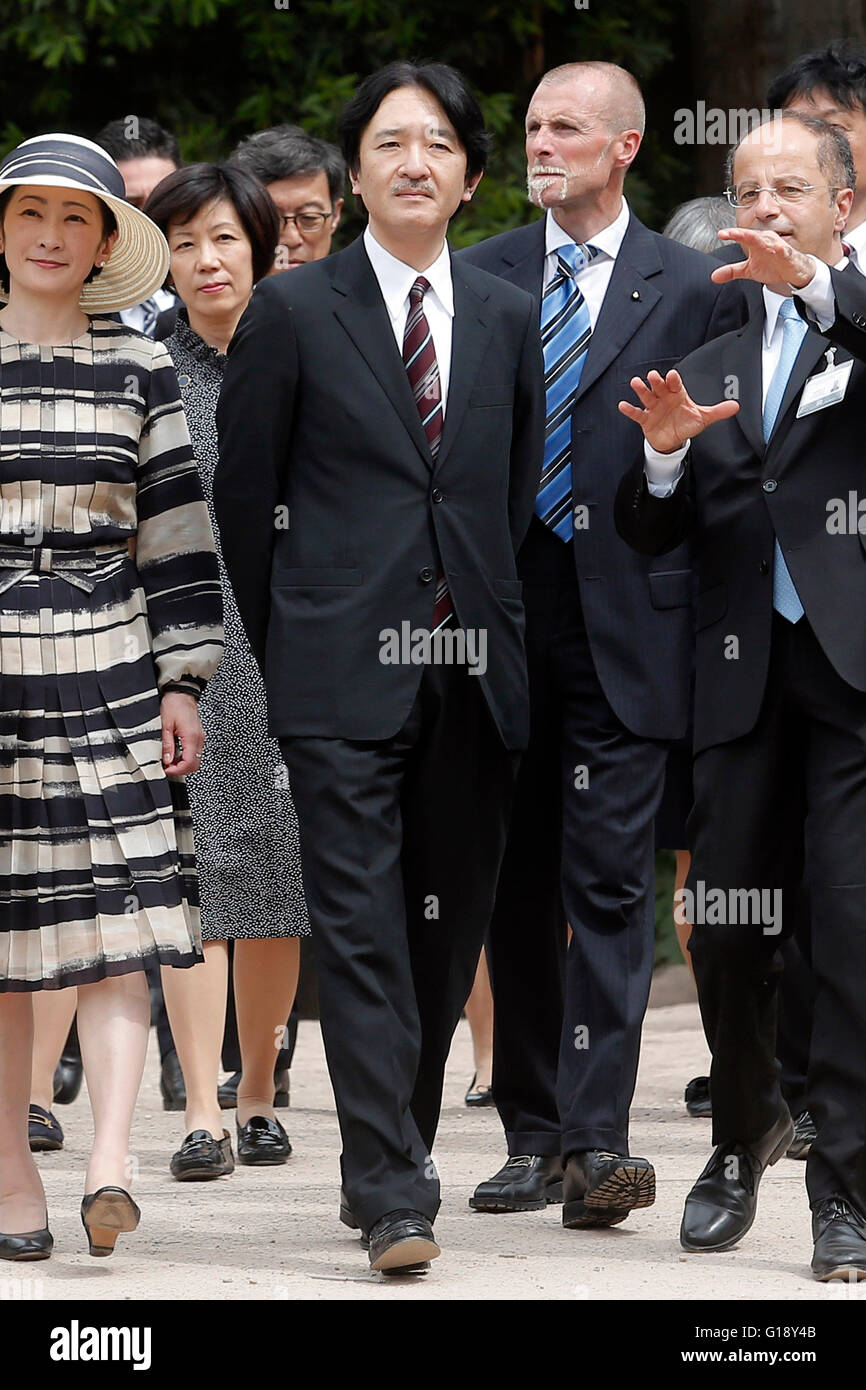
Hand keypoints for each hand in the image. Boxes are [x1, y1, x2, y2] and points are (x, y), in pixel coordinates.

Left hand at [160, 691, 203, 775]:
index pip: (188, 763)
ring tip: (170, 759)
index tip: (167, 769)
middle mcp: (199, 739)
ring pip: (196, 760)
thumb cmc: (174, 704)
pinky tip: (176, 753)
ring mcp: (200, 738)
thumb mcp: (166, 725)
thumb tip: (167, 760)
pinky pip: (195, 752)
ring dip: (183, 764)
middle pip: (195, 765)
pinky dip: (186, 757)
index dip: (177, 770)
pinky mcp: (198, 736)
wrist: (182, 693)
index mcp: (191, 737)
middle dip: (181, 769)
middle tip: (168, 766)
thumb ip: (167, 745)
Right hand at [618, 369, 739, 452]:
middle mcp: (664, 398)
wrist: (673, 439)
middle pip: (659, 387)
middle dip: (656, 382)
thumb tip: (735, 406)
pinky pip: (637, 414)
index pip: (676, 385)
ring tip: (635, 383)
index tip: (672, 375)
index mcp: (678, 395)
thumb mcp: (703, 418)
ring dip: (641, 390)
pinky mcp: (645, 419)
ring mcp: (654, 408)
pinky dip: (630, 410)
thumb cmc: (686, 424)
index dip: (674, 380)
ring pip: (646, 397)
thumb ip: (718, 411)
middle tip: (653, 375)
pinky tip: (623, 405)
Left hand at [712, 227, 814, 289]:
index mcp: (755, 242)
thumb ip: (732, 271)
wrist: (792, 271)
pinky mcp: (788, 254)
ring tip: (751, 238)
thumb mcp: (748, 270)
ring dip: (761, 239)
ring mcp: (778, 246)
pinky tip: (780, 250)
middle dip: (742, 233)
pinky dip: (783, 250)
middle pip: (753, 235)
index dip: (732, 234)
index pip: (742, 236)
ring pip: (769, 240)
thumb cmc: (772, 265)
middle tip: (730, 233)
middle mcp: (766, 240)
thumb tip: (714, 276)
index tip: (720, 234)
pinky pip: (785, 251)